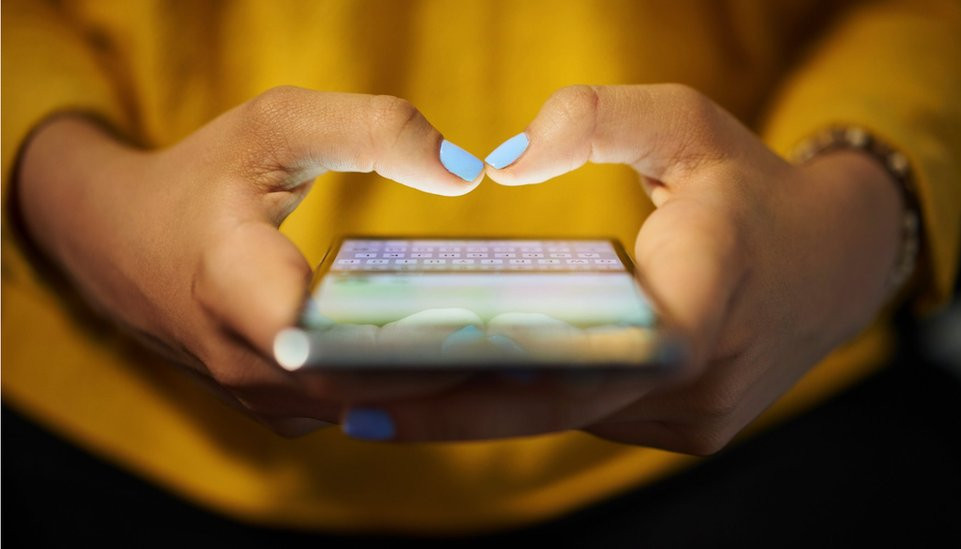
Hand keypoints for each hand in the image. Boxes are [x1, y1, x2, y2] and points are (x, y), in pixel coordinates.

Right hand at [16, 87, 484, 434]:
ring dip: (436, 388)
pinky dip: (405, 392)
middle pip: (363, 386)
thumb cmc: (201, 178)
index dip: (408, 341)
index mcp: (233, 284)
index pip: (327, 340)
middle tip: (539, 345)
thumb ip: (372, 129)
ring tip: (519, 357)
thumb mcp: (277, 125)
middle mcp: (243, 361)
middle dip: (450, 371)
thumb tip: (467, 171)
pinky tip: (463, 362)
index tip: (486, 327)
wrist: (118, 241)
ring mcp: (258, 395)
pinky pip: (352, 410)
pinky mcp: (275, 407)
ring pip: (364, 409)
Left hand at [340, 84, 903, 453]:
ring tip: (385, 394)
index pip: (588, 356)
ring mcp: (696, 417)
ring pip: (569, 418)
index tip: (389, 390)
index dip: (484, 383)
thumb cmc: (749, 186)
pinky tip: (464, 385)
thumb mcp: (686, 122)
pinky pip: (591, 417)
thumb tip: (501, 161)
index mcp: (705, 293)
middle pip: (555, 405)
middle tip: (348, 404)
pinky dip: (530, 403)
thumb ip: (597, 119)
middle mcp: (700, 378)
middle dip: (450, 408)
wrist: (834, 263)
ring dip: (483, 408)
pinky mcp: (688, 430)